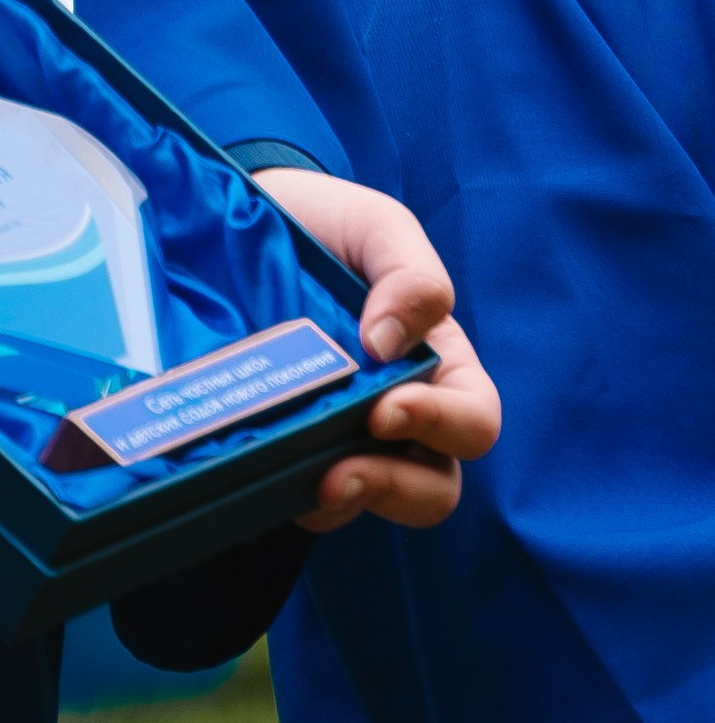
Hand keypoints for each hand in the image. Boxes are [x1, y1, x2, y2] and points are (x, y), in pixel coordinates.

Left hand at [253, 169, 501, 532]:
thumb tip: (388, 346)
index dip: (444, 425)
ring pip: (367, 504)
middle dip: (399, 487)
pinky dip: (287, 498)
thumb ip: (410, 278)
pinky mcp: (276, 454)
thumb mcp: (378, 228)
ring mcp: (334, 440)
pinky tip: (264, 478)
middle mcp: (395, 414)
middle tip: (345, 469)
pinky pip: (295, 503)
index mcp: (436, 364)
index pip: (472, 420)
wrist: (234, 218)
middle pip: (434, 488)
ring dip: (346, 502)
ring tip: (311, 485)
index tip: (388, 407)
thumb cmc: (324, 224)